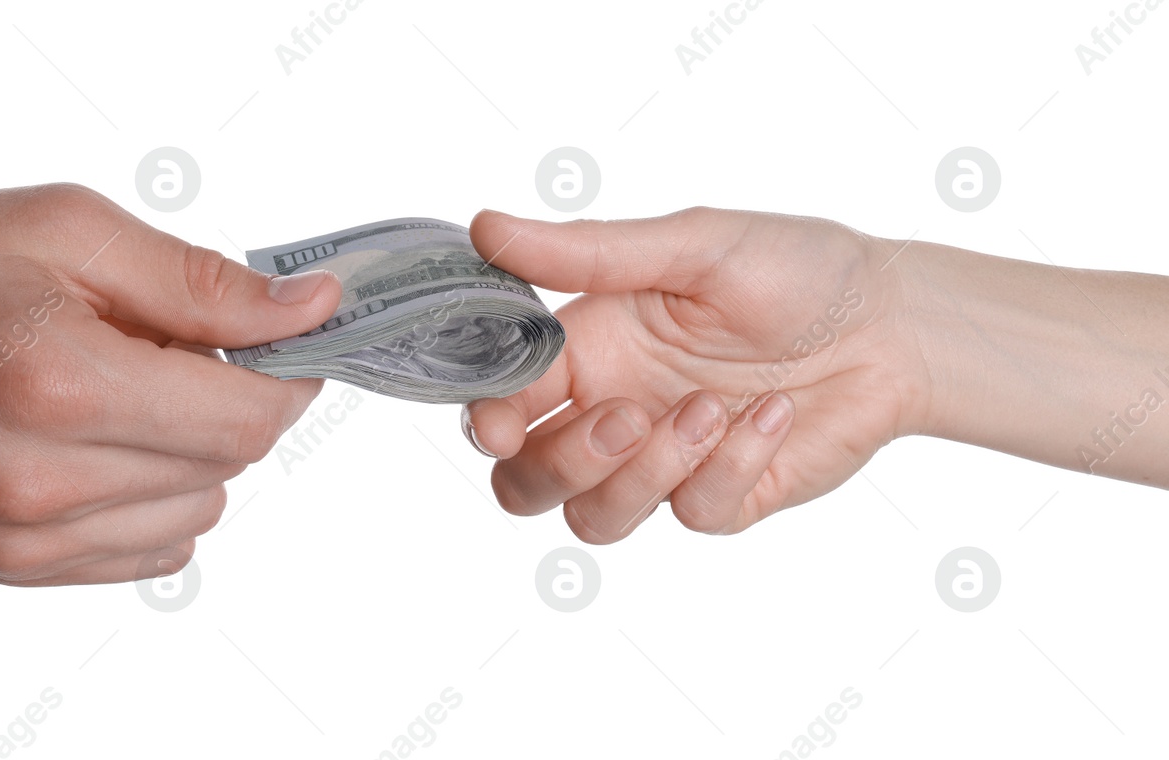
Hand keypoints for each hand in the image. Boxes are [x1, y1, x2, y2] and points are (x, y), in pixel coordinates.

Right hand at [461, 208, 928, 541]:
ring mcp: (664, 463)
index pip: (503, 404)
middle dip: (562, 463)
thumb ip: (586, 251)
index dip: (490, 425)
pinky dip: (731, 466)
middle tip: (628, 417)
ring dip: (644, 473)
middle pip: (528, 484)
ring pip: (594, 518)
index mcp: (589, 349)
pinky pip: (692, 514)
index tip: (504, 425)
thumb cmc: (796, 270)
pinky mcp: (721, 497)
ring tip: (711, 409)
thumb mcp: (691, 244)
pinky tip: (769, 415)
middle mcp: (613, 410)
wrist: (896, 324)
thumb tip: (487, 226)